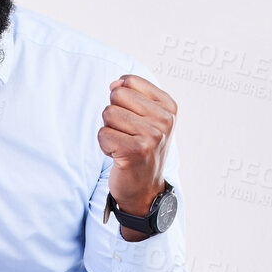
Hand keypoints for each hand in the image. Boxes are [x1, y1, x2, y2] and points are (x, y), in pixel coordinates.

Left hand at [98, 74, 176, 225]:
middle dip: (114, 116)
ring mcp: (152, 135)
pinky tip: (119, 157)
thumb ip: (131, 96)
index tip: (134, 121)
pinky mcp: (135, 150)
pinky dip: (105, 147)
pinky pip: (103, 134)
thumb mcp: (145, 118)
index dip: (122, 101)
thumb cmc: (142, 150)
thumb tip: (114, 84)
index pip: (129, 81)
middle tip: (127, 136)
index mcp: (169, 106)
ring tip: (124, 146)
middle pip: (116, 95)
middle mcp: (164, 119)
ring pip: (108, 113)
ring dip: (109, 132)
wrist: (145, 189)